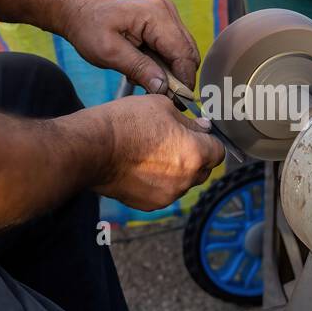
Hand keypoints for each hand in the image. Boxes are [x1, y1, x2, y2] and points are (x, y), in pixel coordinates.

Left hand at [56, 0, 200, 94]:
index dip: (183, 80)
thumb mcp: (109, 52)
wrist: (78, 9)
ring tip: (145, 78)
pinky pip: (173, 47)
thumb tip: (163, 87)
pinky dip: (164, 62)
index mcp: (156, 15)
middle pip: (188, 53)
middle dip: (178, 77)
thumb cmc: (89, 26)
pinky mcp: (162, 20)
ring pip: (183, 51)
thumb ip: (139, 69)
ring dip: (170, 70)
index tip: (178, 102)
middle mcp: (167, 11)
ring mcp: (166, 14)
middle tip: (160, 95)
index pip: (183, 53)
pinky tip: (145, 67)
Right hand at [93, 95, 225, 210]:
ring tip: (152, 154)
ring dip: (176, 171)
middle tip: (173, 142)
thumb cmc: (126, 123)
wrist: (93, 148)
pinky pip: (164, 193)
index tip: (197, 134)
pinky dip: (158, 183)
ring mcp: (168, 195)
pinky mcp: (149, 204)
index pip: (218, 151)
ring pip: (183, 183)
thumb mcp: (162, 106)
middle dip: (195, 157)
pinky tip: (141, 168)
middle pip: (203, 170)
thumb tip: (203, 127)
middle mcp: (186, 179)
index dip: (209, 141)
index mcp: (196, 153)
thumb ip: (189, 120)